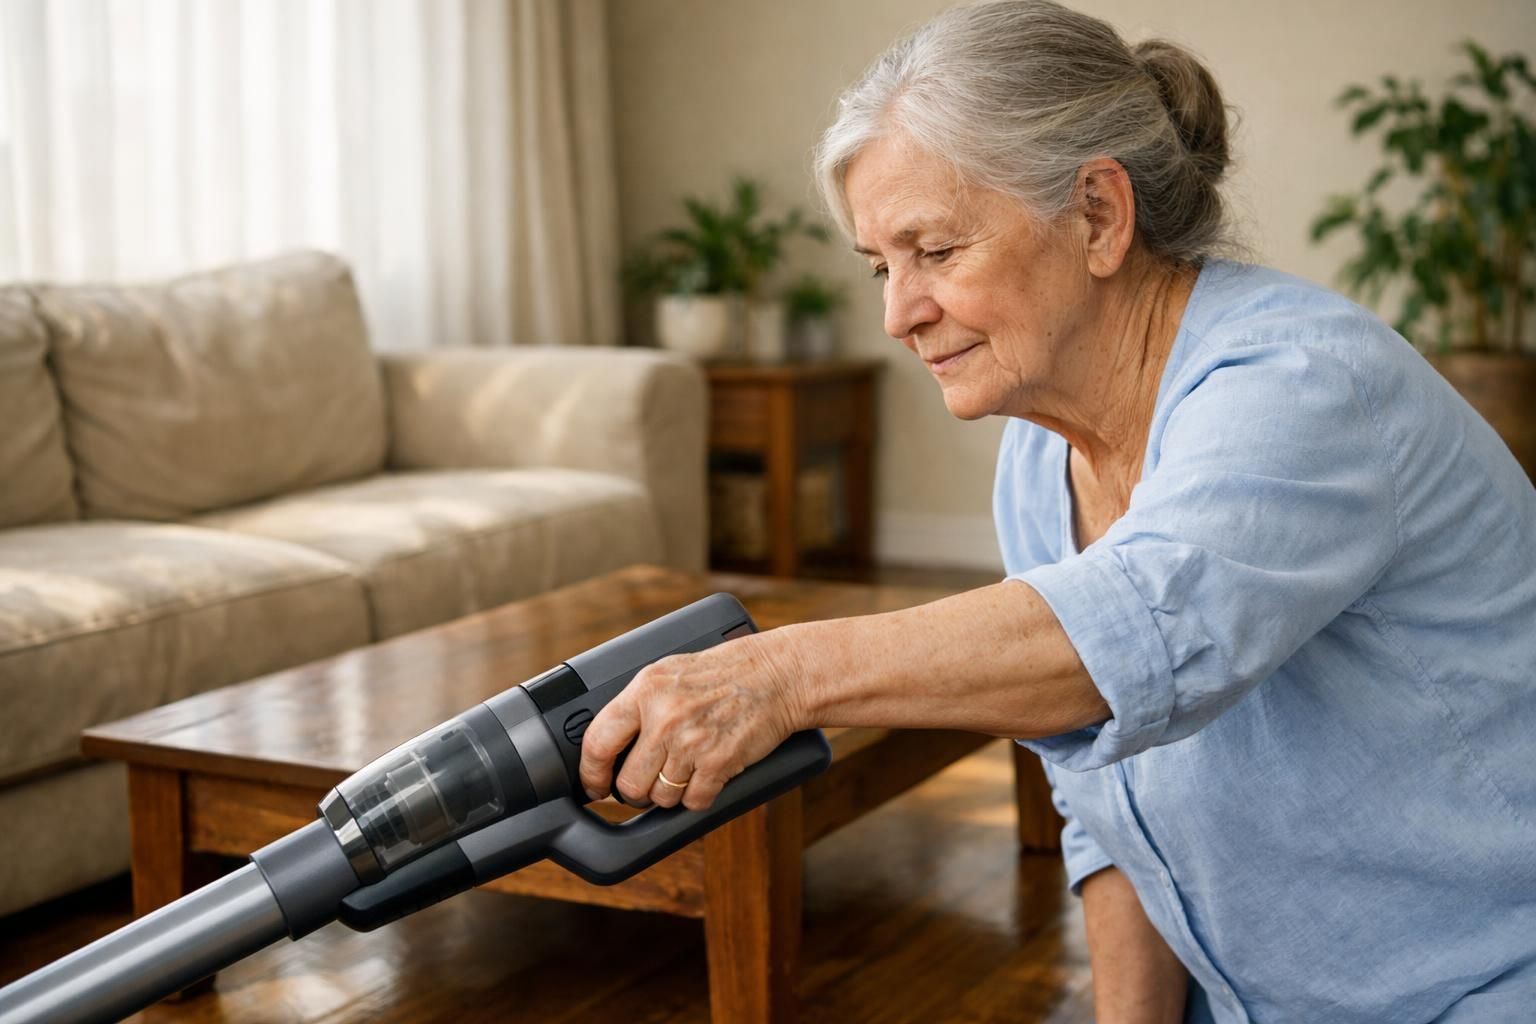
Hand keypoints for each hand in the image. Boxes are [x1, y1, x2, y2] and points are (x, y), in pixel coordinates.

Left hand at [578, 629, 807, 811]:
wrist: (777, 675)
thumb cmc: (724, 673)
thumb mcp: (669, 672)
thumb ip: (638, 703)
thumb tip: (608, 744)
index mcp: (645, 690)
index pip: (598, 742)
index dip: (591, 773)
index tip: (594, 785)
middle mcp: (664, 717)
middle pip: (629, 784)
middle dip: (635, 791)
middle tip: (646, 781)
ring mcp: (692, 743)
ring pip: (661, 798)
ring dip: (669, 794)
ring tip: (684, 769)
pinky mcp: (719, 763)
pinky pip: (694, 802)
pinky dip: (699, 796)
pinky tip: (707, 774)